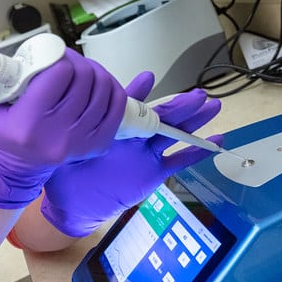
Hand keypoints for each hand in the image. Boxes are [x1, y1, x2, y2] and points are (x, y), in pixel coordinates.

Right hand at [0, 39, 126, 208]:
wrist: (19, 163)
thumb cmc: (0, 124)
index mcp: (28, 125)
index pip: (60, 74)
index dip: (57, 59)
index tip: (49, 61)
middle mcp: (57, 138)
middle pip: (85, 78)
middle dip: (76, 62)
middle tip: (64, 63)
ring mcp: (82, 144)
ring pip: (103, 88)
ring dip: (94, 72)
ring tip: (78, 73)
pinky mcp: (99, 145)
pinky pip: (117, 104)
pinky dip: (110, 88)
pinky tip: (94, 86)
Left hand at [41, 73, 222, 236]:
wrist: (74, 203)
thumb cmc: (68, 172)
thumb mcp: (68, 148)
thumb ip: (73, 130)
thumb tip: (66, 109)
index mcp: (113, 126)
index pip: (127, 104)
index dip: (138, 92)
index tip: (147, 79)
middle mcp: (133, 135)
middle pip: (160, 116)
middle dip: (179, 104)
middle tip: (198, 93)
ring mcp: (146, 153)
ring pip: (174, 134)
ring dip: (193, 121)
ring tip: (211, 106)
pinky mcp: (154, 172)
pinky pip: (179, 161)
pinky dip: (196, 152)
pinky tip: (216, 141)